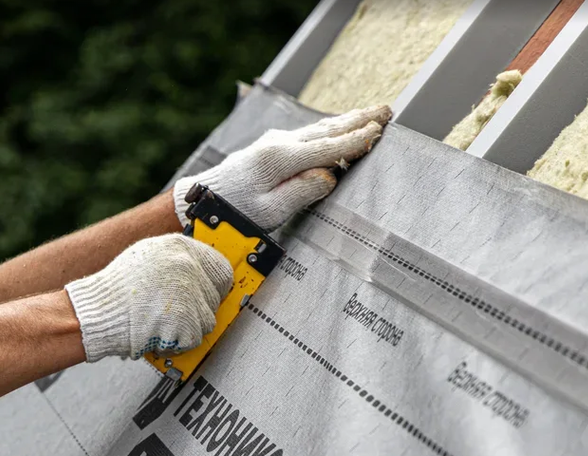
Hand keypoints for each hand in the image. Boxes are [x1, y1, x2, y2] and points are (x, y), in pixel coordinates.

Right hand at [65, 234, 231, 361]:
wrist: (96, 312)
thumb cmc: (115, 289)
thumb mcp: (147, 257)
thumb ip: (175, 261)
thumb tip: (201, 273)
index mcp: (180, 247)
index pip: (221, 268)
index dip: (216, 286)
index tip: (211, 294)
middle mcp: (188, 267)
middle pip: (215, 297)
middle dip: (198, 310)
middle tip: (176, 314)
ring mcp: (188, 294)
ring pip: (207, 320)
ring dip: (188, 328)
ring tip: (162, 322)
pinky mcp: (185, 321)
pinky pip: (194, 338)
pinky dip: (178, 343)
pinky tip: (159, 333)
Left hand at [173, 105, 391, 229]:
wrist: (201, 201)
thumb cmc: (234, 212)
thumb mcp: (270, 211)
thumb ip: (302, 191)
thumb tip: (329, 174)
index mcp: (280, 159)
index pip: (327, 147)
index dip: (355, 141)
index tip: (379, 133)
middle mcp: (278, 143)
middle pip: (326, 129)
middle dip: (358, 120)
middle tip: (387, 110)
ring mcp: (273, 142)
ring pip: (317, 128)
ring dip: (346, 119)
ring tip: (371, 112)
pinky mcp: (269, 147)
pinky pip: (307, 133)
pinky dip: (328, 127)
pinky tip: (338, 124)